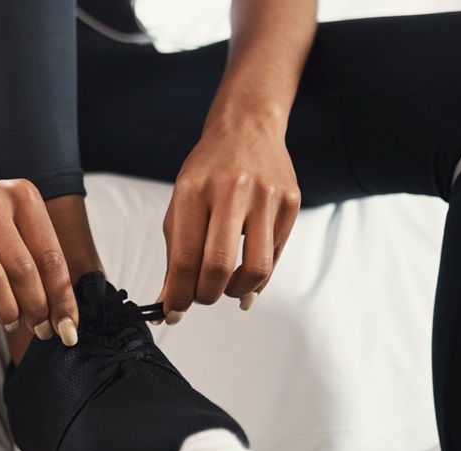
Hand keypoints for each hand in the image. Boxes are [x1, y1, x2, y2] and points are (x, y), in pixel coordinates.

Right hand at [0, 173, 79, 342]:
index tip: (67, 328)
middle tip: (40, 329)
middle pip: (23, 268)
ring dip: (7, 310)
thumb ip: (39, 256)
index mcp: (23, 196)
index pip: (51, 256)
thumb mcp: (17, 220)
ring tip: (12, 323)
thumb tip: (61, 312)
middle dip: (36, 308)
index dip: (61, 298)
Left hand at [159, 122, 299, 321]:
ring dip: (237, 291)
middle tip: (200, 297)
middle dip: (206, 295)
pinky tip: (245, 274)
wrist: (247, 127)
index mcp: (194, 189)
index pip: (185, 258)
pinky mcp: (291, 202)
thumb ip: (175, 252)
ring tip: (226, 288)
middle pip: (219, 267)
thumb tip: (169, 299)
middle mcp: (232, 190)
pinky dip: (258, 275)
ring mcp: (266, 196)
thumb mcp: (181, 201)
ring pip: (256, 268)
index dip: (178, 294)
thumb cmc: (208, 168)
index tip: (173, 312)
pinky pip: (275, 256)